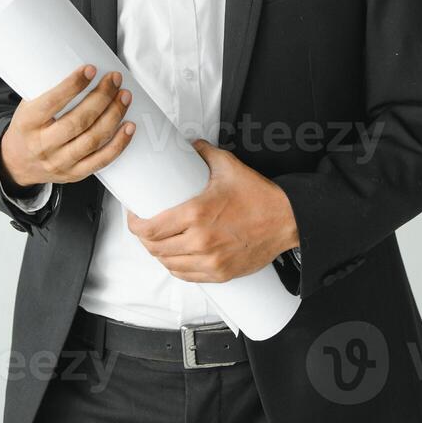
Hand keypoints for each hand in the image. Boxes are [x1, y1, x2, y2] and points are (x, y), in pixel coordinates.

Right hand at [0, 64, 133, 187]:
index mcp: (28, 123)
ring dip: (113, 116)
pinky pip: (101, 161)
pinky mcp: (74, 174)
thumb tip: (82, 70)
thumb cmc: (27, 128)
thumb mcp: (26, 107)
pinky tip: (128, 127)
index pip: (52, 102)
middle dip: (101, 98)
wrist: (16, 163)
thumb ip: (48, 91)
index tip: (90, 70)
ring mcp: (60, 162)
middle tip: (114, 81)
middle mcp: (43, 144)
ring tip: (124, 97)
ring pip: (93, 140)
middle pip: (78, 121)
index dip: (73, 85)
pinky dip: (118, 143)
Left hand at [127, 139, 299, 283]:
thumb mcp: (228, 166)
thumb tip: (189, 146)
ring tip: (158, 241)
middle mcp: (201, 241)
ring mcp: (211, 261)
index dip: (134, 225)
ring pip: (169, 264)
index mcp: (196, 214)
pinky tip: (174, 258)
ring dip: (158, 254)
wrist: (287, 220)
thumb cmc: (259, 196)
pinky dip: (176, 268)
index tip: (134, 216)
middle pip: (155, 248)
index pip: (151, 229)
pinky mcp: (221, 274)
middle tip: (144, 226)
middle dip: (144, 238)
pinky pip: (187, 276)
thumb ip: (204, 153)